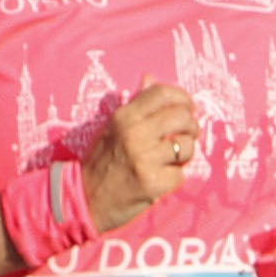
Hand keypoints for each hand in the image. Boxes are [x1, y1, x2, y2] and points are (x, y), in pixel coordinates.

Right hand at [80, 79, 204, 232]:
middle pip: (182, 117)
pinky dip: (173, 178)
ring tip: (170, 159)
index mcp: (124, 116)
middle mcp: (135, 133)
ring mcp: (145, 158)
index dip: (183, 98)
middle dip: (191, 126)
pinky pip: (180, 174)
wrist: (84, 198)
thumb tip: (149, 78)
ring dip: (184, 154)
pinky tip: (159, 178)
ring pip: (187, 146)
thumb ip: (134, 104)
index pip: (163, 93)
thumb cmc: (101, 161)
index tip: (188, 108)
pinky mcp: (153, 183)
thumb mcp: (112, 127)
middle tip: (187, 135)